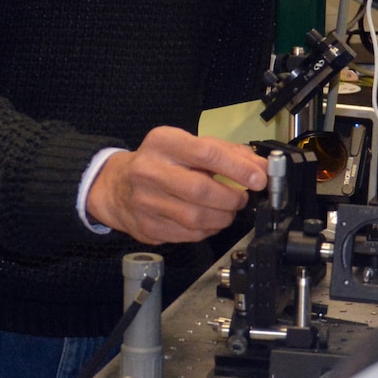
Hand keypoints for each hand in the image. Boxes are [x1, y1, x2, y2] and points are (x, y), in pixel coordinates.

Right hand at [86, 127, 267, 243]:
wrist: (116, 186)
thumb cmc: (161, 162)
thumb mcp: (190, 145)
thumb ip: (228, 153)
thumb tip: (261, 167)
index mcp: (163, 142)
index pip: (206, 153)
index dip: (238, 169)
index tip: (258, 179)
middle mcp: (149, 170)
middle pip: (201, 190)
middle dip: (231, 198)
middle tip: (242, 198)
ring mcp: (144, 201)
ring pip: (196, 218)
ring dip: (222, 217)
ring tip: (227, 210)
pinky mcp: (146, 227)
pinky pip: (188, 235)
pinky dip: (207, 231)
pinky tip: (209, 221)